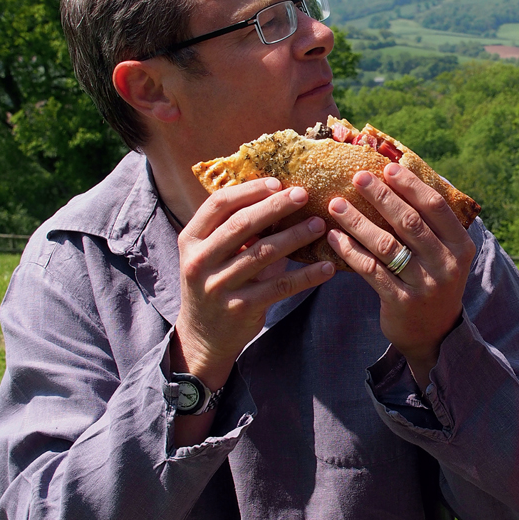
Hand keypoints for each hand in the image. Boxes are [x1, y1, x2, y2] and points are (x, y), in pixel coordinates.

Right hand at [172, 177, 333, 393]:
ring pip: (263, 253)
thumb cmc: (215, 283)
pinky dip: (306, 275)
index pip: (219, 204)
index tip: (277, 182)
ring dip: (295, 236)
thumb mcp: (212, 254)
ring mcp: (218, 286)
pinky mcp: (240, 308)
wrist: (202, 337)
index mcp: (191, 240)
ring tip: (319, 225)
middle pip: (242, 224)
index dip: (249, 190)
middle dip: (276, 206)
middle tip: (303, 195)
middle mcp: (200, 261)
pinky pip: (280, 286)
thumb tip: (278, 196)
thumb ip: (236, 229)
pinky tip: (327, 267)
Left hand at [326, 164, 475, 388]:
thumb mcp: (443, 253)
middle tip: (357, 177)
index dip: (411, 185)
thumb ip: (429, 223)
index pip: (435, 207)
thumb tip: (401, 176)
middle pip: (409, 222)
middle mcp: (446, 264)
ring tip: (336, 205)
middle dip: (381, 196)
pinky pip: (371, 270)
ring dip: (357, 221)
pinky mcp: (401, 301)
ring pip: (386, 245)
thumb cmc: (433, 280)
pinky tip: (334, 237)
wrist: (434, 333)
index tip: (387, 168)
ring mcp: (425, 285)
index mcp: (460, 245)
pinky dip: (350, 251)